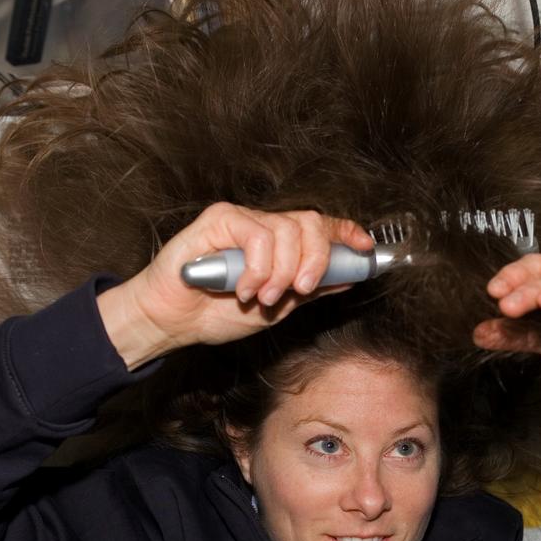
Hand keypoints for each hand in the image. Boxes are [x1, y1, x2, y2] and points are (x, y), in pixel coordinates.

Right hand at [97, 202, 372, 367]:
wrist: (174, 321)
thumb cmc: (217, 313)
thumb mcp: (278, 307)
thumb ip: (311, 290)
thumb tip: (350, 276)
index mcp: (282, 244)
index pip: (322, 226)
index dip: (346, 233)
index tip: (366, 248)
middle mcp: (265, 226)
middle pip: (311, 223)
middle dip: (316, 260)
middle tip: (300, 290)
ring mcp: (243, 219)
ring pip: (287, 230)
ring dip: (281, 272)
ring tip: (261, 297)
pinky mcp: (220, 219)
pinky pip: (257, 235)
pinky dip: (257, 268)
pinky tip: (242, 288)